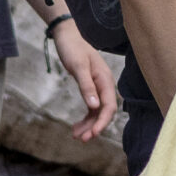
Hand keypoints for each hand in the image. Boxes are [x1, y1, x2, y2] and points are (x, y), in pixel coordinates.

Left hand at [53, 22, 116, 140]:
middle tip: (81, 139)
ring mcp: (97, 87)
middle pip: (104, 112)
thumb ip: (87, 87)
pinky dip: (85, 118)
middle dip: (94, 126)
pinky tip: (76, 127)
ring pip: (97, 112)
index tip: (92, 134)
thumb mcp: (78, 67)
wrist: (67, 36)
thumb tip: (95, 106)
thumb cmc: (73, 49)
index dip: (102, 122)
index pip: (109, 106)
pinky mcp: (89, 88)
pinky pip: (91, 107)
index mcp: (105, 80)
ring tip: (76, 136)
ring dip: (88, 125)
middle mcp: (104, 85)